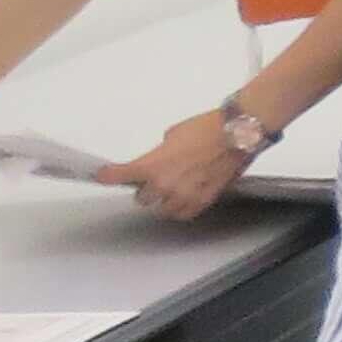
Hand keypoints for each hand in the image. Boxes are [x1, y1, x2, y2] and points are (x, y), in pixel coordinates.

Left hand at [120, 108, 248, 219]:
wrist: (238, 133)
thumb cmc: (209, 129)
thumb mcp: (173, 134)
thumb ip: (160, 154)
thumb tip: (159, 162)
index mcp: (152, 165)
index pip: (118, 176)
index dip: (108, 176)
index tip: (103, 176)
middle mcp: (164, 184)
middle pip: (142, 197)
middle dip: (146, 188)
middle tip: (154, 179)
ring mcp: (184, 195)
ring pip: (163, 209)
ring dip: (165, 199)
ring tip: (174, 188)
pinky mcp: (203, 200)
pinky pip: (184, 213)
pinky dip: (182, 207)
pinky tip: (185, 198)